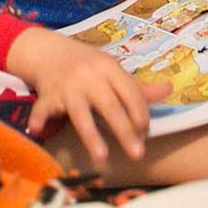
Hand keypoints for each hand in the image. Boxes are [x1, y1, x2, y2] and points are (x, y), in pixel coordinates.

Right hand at [4, 26, 169, 164]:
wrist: (50, 51)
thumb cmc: (88, 66)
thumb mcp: (112, 71)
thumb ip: (138, 87)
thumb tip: (170, 90)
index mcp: (110, 68)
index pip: (131, 92)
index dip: (140, 113)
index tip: (146, 132)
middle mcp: (90, 76)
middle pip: (110, 106)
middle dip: (124, 130)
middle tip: (138, 154)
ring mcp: (68, 85)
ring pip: (80, 112)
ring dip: (90, 134)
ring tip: (101, 157)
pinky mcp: (48, 93)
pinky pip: (43, 108)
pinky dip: (39, 118)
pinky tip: (37, 131)